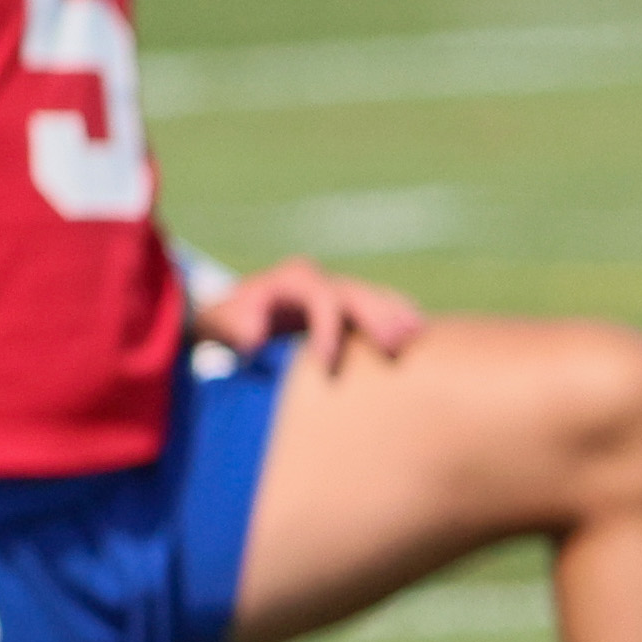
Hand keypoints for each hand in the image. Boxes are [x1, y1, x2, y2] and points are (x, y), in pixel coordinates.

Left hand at [194, 260, 424, 374]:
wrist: (237, 313)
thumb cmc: (228, 322)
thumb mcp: (221, 322)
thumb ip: (232, 326)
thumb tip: (252, 338)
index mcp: (293, 280)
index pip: (318, 298)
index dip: (325, 329)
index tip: (327, 362)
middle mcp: (320, 281)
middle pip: (356, 293)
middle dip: (376, 318)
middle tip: (394, 346)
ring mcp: (338, 291)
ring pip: (374, 297)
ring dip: (396, 315)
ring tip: (419, 333)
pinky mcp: (349, 307)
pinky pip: (380, 306)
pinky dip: (399, 316)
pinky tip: (421, 332)